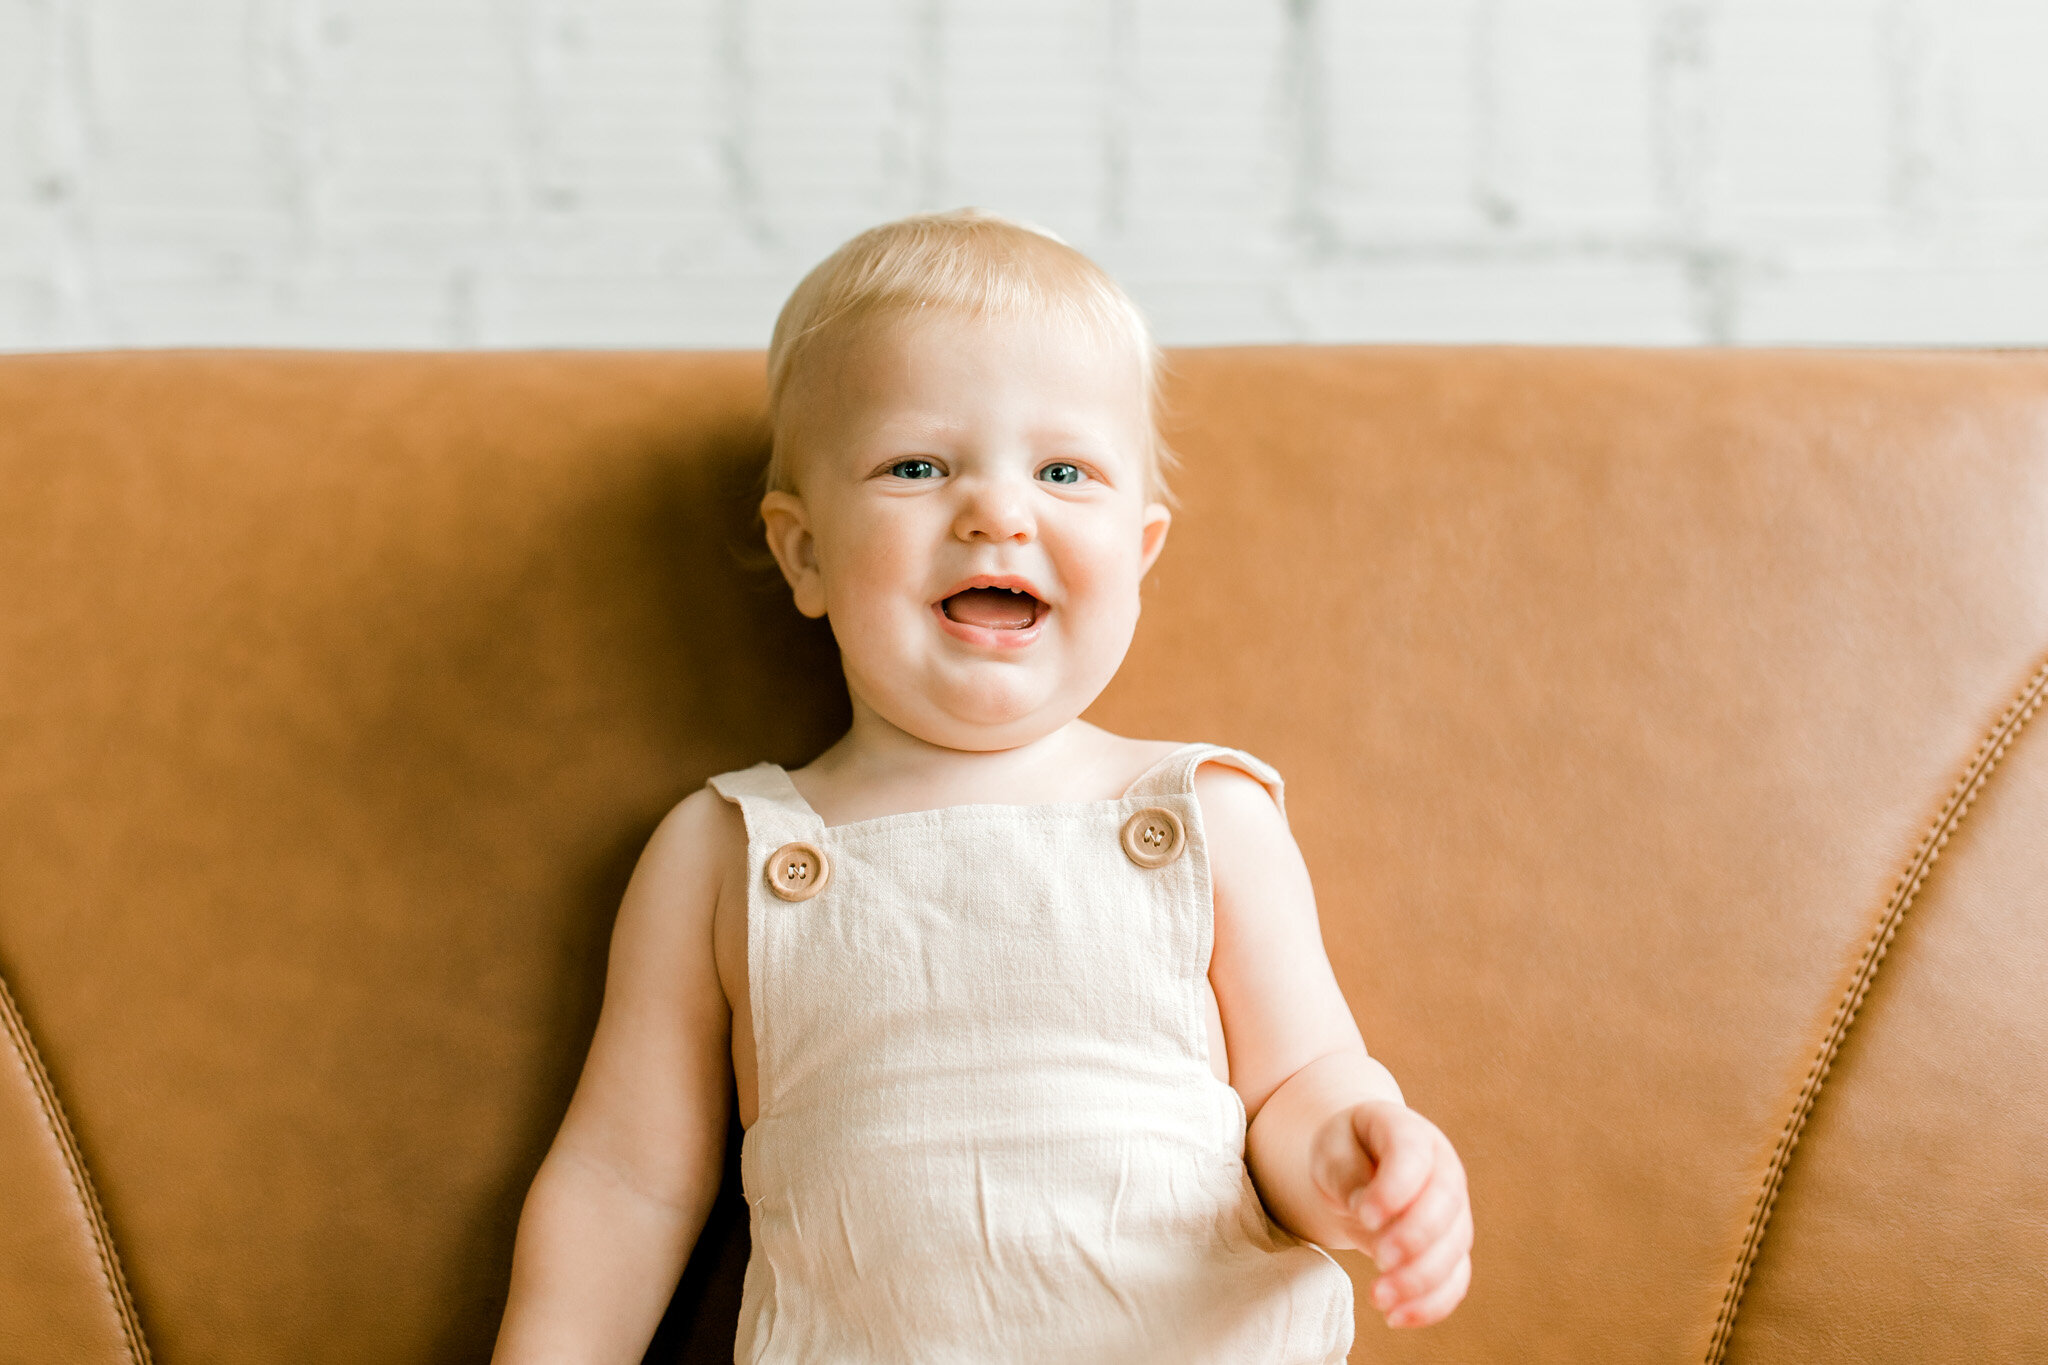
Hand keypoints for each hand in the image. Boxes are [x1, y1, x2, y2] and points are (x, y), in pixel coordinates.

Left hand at [1311, 1100, 1471, 1328]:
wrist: (1361, 1169)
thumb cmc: (1346, 1154)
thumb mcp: (1331, 1150)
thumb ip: (1345, 1173)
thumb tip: (1366, 1211)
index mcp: (1410, 1132)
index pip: (1413, 1154)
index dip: (1395, 1188)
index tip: (1365, 1216)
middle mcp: (1443, 1168)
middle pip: (1445, 1204)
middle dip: (1415, 1237)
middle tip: (1379, 1259)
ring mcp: (1454, 1210)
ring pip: (1454, 1248)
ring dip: (1420, 1279)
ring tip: (1378, 1298)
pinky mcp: (1451, 1249)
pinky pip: (1455, 1280)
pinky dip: (1431, 1304)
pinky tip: (1396, 1317)